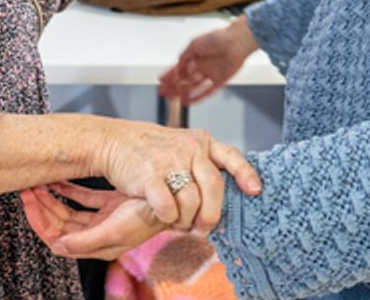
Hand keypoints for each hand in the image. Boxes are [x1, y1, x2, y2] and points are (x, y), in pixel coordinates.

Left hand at [20, 182, 165, 258]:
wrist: (175, 198)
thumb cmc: (147, 218)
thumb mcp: (115, 231)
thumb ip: (86, 241)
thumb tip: (57, 246)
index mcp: (97, 244)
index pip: (57, 238)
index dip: (40, 221)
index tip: (28, 201)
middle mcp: (98, 233)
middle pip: (60, 223)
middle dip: (42, 207)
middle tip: (27, 188)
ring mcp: (105, 218)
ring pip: (69, 211)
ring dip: (52, 198)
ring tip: (38, 183)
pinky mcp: (112, 204)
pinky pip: (84, 198)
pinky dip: (69, 190)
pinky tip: (59, 180)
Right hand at [91, 118, 260, 233]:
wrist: (113, 142)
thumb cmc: (149, 152)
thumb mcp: (180, 148)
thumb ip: (200, 165)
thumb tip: (220, 200)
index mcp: (200, 142)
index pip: (231, 156)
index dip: (245, 174)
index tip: (255, 191)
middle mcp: (189, 149)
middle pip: (214, 187)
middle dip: (211, 214)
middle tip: (204, 228)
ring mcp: (170, 160)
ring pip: (192, 202)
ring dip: (185, 219)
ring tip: (176, 220)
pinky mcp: (151, 175)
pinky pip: (168, 208)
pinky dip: (168, 218)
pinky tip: (162, 215)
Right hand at [158, 17, 259, 104]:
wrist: (237, 41)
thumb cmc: (217, 38)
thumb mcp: (195, 44)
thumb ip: (184, 56)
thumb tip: (177, 66)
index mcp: (195, 56)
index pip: (179, 67)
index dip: (169, 74)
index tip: (161, 81)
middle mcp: (202, 65)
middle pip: (184, 79)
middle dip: (173, 86)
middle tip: (164, 93)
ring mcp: (210, 73)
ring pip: (193, 86)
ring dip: (183, 92)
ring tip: (173, 99)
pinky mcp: (220, 80)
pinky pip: (207, 91)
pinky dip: (198, 97)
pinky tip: (189, 101)